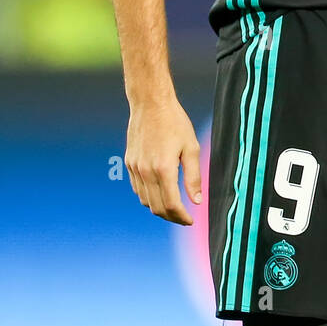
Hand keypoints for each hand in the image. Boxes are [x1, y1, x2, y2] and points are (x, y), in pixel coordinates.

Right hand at [124, 95, 202, 224]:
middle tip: (184, 217)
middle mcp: (146, 171)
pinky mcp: (130, 163)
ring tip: (174, 207)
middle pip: (157, 207)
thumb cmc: (175, 123)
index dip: (182, 217)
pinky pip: (138, 189)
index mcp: (164, 168)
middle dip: (172, 217)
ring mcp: (135, 168)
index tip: (190, 221)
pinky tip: (160, 193)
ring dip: (159, 208)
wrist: (150, 104)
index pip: (171, 205)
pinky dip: (149, 197)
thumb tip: (196, 201)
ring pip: (145, 201)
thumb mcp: (191, 148)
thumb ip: (193, 177)